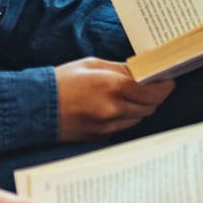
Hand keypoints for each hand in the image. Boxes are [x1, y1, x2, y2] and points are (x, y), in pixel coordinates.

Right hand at [56, 58, 174, 141]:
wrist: (34, 109)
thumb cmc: (61, 82)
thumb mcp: (91, 65)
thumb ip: (121, 69)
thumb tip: (142, 71)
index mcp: (113, 86)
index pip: (154, 90)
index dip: (165, 84)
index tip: (167, 79)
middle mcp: (114, 109)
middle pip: (151, 106)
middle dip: (155, 95)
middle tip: (154, 85)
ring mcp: (108, 126)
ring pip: (139, 117)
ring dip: (142, 107)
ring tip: (135, 95)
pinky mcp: (102, 137)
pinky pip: (125, 126)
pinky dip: (127, 117)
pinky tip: (118, 107)